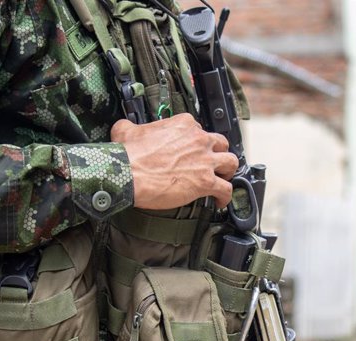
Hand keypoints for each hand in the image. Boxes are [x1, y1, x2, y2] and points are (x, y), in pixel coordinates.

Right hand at [111, 114, 238, 209]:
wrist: (128, 174)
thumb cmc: (128, 155)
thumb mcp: (126, 130)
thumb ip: (131, 126)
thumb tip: (125, 127)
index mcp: (183, 125)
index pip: (199, 130)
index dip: (196, 142)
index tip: (191, 151)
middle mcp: (198, 139)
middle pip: (220, 144)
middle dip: (217, 154)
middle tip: (210, 163)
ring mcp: (205, 160)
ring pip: (231, 163)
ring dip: (227, 172)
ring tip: (221, 179)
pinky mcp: (206, 182)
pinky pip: (226, 189)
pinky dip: (225, 196)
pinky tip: (219, 201)